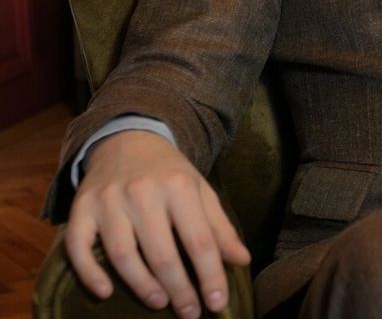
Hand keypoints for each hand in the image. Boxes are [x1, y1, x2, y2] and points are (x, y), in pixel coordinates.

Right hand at [63, 130, 249, 317]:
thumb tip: (242, 261)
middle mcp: (143, 193)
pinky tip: (105, 293)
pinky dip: (90, 273)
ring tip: (160, 303)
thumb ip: (220, 227)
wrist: (128, 141)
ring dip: (142, 286)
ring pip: (123, 254)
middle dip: (179, 289)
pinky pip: (79, 247)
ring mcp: (109, 201)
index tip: (217, 303)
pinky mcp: (81, 208)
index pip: (199, 240)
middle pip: (162, 253)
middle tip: (189, 313)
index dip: (210, 275)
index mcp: (180, 187)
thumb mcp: (201, 191)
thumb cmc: (170, 174)